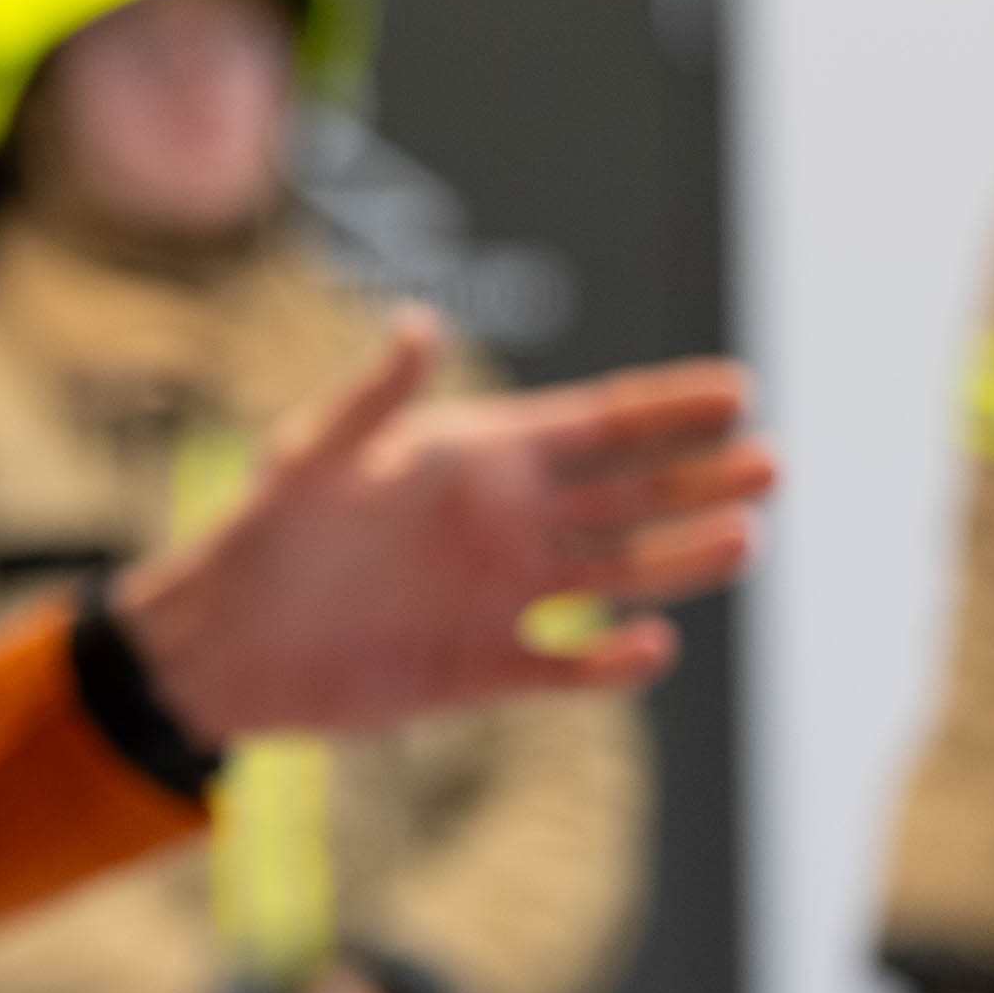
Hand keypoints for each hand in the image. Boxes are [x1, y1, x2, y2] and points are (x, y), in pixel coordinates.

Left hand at [111, 315, 772, 745]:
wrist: (224, 644)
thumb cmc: (264, 535)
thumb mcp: (312, 458)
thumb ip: (373, 402)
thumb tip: (421, 322)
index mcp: (477, 462)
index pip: (591, 426)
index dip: (663, 409)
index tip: (736, 389)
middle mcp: (506, 526)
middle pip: (628, 496)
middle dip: (698, 477)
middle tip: (769, 462)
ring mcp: (505, 599)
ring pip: (619, 575)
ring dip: (681, 560)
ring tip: (745, 537)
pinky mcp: (487, 669)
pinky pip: (568, 669)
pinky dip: (610, 664)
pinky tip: (650, 647)